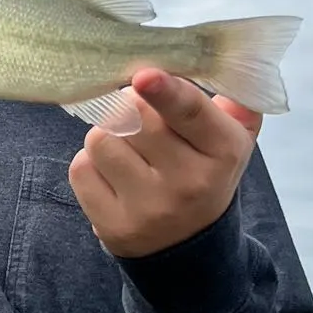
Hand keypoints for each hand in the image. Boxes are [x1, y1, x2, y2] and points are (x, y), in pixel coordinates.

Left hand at [67, 69, 260, 257]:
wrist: (189, 248)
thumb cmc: (202, 174)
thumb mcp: (228, 141)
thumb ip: (232, 103)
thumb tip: (220, 65)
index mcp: (222, 151)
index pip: (190, 113)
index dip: (164, 90)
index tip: (143, 75)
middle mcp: (188, 183)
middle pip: (134, 116)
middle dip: (126, 105)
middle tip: (135, 114)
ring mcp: (150, 209)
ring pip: (101, 140)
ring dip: (105, 136)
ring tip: (126, 151)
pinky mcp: (114, 228)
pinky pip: (81, 170)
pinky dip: (90, 165)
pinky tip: (112, 177)